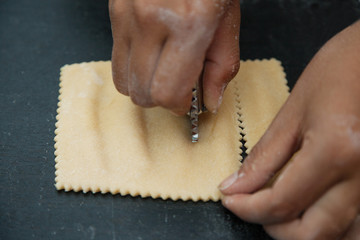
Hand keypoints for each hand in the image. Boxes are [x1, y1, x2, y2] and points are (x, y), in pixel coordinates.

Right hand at [109, 0, 239, 114]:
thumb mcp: (228, 21)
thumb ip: (221, 67)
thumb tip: (209, 102)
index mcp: (188, 26)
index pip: (166, 93)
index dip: (178, 105)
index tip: (188, 101)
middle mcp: (151, 21)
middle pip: (141, 93)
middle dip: (161, 100)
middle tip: (178, 86)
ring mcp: (127, 16)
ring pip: (123, 81)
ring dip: (144, 86)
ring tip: (163, 71)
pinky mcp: (115, 12)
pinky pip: (116, 60)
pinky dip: (133, 68)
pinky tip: (151, 55)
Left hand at [220, 21, 359, 239]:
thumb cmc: (340, 69)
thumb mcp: (294, 111)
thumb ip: (264, 156)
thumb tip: (236, 186)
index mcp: (335, 151)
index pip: (282, 202)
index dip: (247, 208)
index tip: (230, 199)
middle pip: (312, 233)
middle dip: (273, 226)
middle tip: (252, 205)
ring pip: (339, 236)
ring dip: (301, 230)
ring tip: (279, 207)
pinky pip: (356, 223)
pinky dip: (328, 225)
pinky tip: (310, 207)